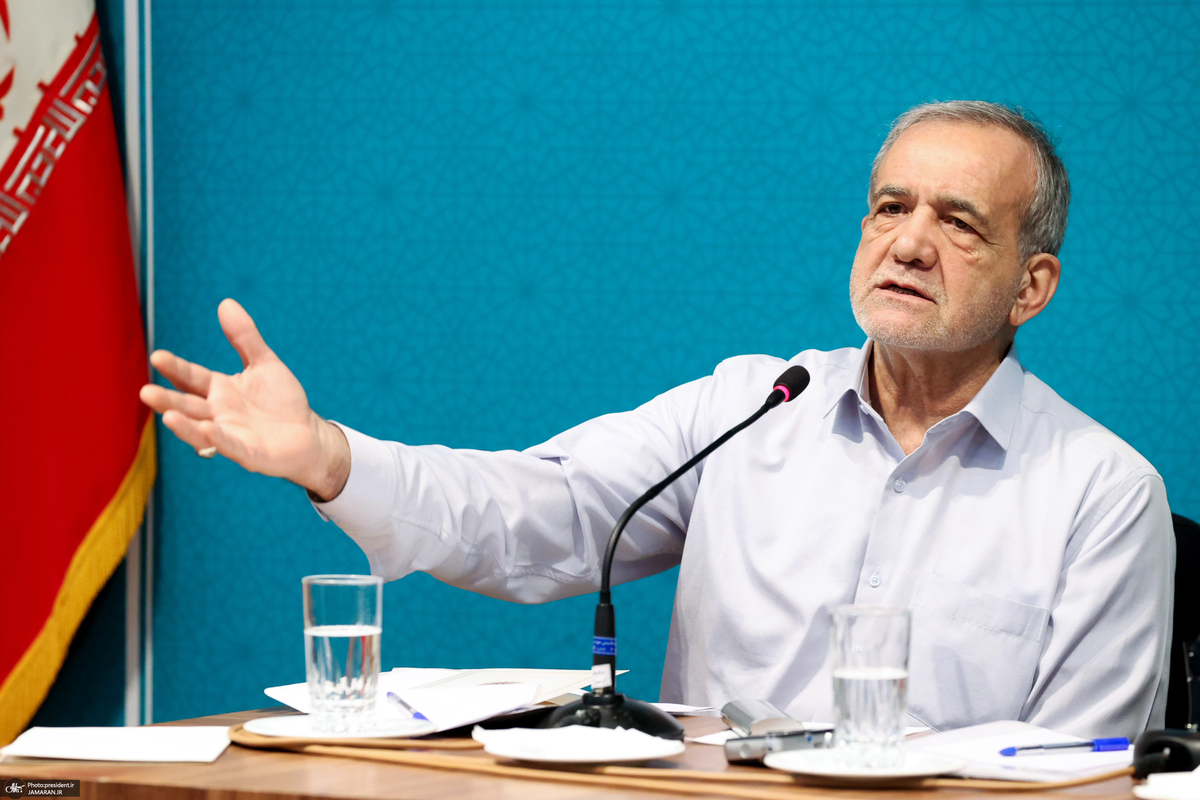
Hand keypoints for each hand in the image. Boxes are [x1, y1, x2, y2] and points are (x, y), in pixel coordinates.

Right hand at [139, 298, 350, 500]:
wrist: (308, 433)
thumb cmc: (282, 400)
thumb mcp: (264, 363)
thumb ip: (244, 338)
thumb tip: (226, 303)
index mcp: (219, 390)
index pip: (191, 378)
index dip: (175, 369)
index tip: (157, 356)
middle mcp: (218, 413)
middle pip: (187, 406)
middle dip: (167, 400)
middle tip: (145, 392)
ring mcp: (230, 435)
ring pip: (200, 431)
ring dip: (184, 426)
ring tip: (168, 416)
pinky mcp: (249, 454)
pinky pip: (230, 446)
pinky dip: (218, 439)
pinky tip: (208, 430)